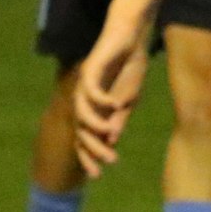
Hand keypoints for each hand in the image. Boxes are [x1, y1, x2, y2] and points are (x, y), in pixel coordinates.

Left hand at [72, 8, 148, 177]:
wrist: (130, 36)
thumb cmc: (129, 66)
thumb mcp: (128, 98)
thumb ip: (119, 117)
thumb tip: (110, 139)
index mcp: (93, 106)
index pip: (85, 136)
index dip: (87, 155)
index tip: (96, 175)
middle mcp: (84, 97)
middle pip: (80, 129)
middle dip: (92, 148)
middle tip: (109, 162)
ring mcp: (85, 83)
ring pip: (82, 112)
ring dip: (95, 127)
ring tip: (110, 138)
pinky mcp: (91, 68)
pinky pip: (91, 89)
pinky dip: (101, 100)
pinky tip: (116, 106)